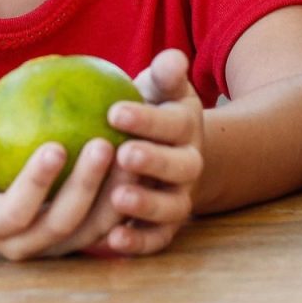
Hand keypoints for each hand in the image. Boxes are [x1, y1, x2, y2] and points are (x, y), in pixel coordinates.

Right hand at [0, 129, 125, 260]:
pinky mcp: (85, 238)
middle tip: (105, 144)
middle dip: (86, 187)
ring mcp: (59, 247)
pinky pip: (113, 220)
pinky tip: (145, 158)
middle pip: (63, 222)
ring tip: (133, 154)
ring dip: (117, 194)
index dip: (35, 184)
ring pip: (95, 227)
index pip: (15, 212)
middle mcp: (26, 246)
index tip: (55, 145)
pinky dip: (129, 195)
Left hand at [101, 49, 204, 255]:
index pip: (173, 122)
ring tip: (118, 199)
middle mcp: (189, 165)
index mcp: (186, 128)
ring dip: (147, 205)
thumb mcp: (162, 88)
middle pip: (180, 167)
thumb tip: (171, 58)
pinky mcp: (165, 228)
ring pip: (171, 208)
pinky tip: (112, 241)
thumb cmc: (153, 112)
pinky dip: (139, 243)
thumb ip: (166, 74)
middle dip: (153, 161)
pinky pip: (157, 240)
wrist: (169, 153)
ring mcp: (179, 198)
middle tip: (123, 154)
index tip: (114, 112)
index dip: (147, 120)